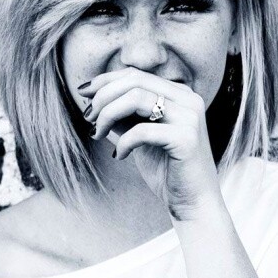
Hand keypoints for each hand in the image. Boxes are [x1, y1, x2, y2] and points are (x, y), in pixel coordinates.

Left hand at [81, 67, 221, 220]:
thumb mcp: (139, 135)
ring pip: (136, 98)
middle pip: (134, 81)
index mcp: (180, 94)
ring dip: (108, 114)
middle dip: (103, 97)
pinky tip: (120, 156)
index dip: (105, 81)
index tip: (84, 95)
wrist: (193, 203)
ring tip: (98, 133)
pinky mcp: (186, 139)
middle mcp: (188, 99)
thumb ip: (124, 115)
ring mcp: (190, 117)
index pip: (136, 74)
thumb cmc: (166, 170)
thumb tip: (93, 98)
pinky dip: (124, 142)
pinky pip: (142, 131)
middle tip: (88, 118)